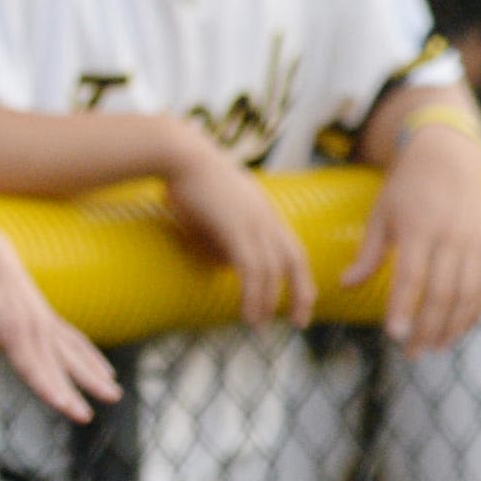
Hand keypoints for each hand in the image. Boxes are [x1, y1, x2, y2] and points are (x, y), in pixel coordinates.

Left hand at [0, 226, 120, 422]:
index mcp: (13, 327)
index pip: (33, 365)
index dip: (49, 388)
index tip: (66, 408)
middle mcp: (35, 327)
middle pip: (58, 366)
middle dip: (76, 391)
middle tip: (89, 417)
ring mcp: (45, 322)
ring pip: (74, 354)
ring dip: (94, 375)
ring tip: (116, 395)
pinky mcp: (48, 320)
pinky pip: (75, 342)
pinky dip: (91, 357)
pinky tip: (106, 372)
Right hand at [160, 132, 314, 327]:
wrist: (178, 155)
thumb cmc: (189, 182)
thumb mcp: (214, 215)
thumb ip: (224, 240)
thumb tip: (226, 266)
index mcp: (266, 213)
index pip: (293, 250)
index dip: (299, 276)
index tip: (301, 300)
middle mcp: (267, 218)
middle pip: (295, 261)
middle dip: (302, 294)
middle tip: (301, 322)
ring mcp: (254, 222)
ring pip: (273, 271)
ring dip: (268, 302)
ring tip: (260, 325)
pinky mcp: (237, 228)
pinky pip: (252, 270)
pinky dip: (254, 296)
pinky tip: (249, 315)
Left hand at [343, 119, 480, 353]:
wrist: (450, 158)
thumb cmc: (407, 188)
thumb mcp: (381, 215)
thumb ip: (368, 254)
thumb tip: (347, 286)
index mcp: (419, 227)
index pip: (412, 277)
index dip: (403, 308)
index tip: (394, 335)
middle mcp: (450, 236)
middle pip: (442, 293)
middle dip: (428, 328)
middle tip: (413, 353)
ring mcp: (474, 242)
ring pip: (468, 295)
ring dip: (453, 327)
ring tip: (436, 347)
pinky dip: (475, 311)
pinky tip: (461, 329)